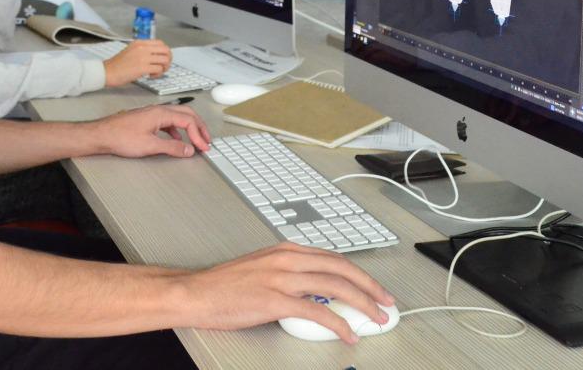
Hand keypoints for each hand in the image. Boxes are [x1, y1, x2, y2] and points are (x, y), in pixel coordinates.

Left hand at [90, 104, 210, 157]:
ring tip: (196, 140)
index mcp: (161, 113)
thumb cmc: (121, 137)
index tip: (203, 147)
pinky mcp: (147, 120)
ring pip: (178, 117)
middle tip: (207, 140)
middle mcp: (158, 110)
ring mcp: (153, 114)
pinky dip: (178, 130)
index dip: (198, 135)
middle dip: (199, 127)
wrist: (102, 135)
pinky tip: (177, 140)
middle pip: (187, 114)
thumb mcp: (150, 146)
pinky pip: (169, 122)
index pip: (188, 121)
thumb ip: (172, 148)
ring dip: (190, 128)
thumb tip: (189, 149)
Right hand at [103, 39, 171, 86]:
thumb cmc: (118, 64)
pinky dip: (158, 74)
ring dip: (164, 68)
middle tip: (163, 67)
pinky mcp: (142, 68)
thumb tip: (157, 55)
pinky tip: (151, 76)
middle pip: (166, 50)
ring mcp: (143, 57)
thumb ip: (143, 50)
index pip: (161, 43)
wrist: (107, 72)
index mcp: (140, 43)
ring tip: (156, 72)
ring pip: (165, 60)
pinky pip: (159, 69)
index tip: (163, 59)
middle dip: (168, 60)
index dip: (165, 52)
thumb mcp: (131, 50)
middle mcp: (142, 48)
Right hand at [176, 243, 394, 343]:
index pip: (333, 258)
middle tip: (386, 302)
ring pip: (334, 287)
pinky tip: (347, 333)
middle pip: (341, 269)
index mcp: (286, 250)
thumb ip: (290, 273)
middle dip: (369, 287)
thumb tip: (316, 290)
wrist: (197, 292)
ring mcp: (281, 279)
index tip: (373, 287)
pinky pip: (316, 312)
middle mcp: (287, 259)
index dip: (359, 273)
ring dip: (361, 304)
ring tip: (375, 319)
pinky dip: (337, 323)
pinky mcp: (274, 300)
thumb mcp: (262, 268)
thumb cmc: (224, 284)